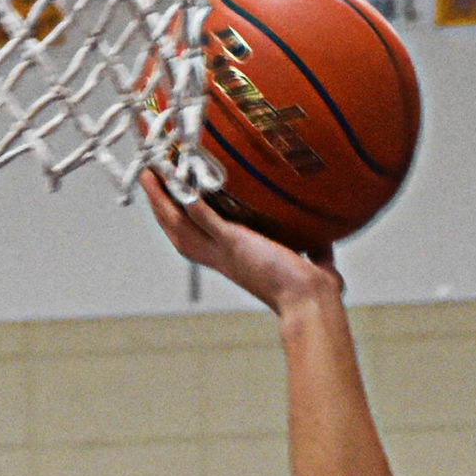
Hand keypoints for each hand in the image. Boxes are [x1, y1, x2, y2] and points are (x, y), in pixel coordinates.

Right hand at [140, 170, 341, 315]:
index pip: (198, 240)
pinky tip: (173, 178)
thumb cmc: (313, 293)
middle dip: (160, 206)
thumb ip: (313, 253)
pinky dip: (185, 197)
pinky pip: (201, 216)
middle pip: (178, 231)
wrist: (311, 302)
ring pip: (180, 224)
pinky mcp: (234, 242)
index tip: (174, 201)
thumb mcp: (309, 264)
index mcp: (234, 262)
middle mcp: (222, 258)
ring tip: (149, 173)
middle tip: (148, 179)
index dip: (181, 221)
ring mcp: (225, 250)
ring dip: (161, 199)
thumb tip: (327, 247)